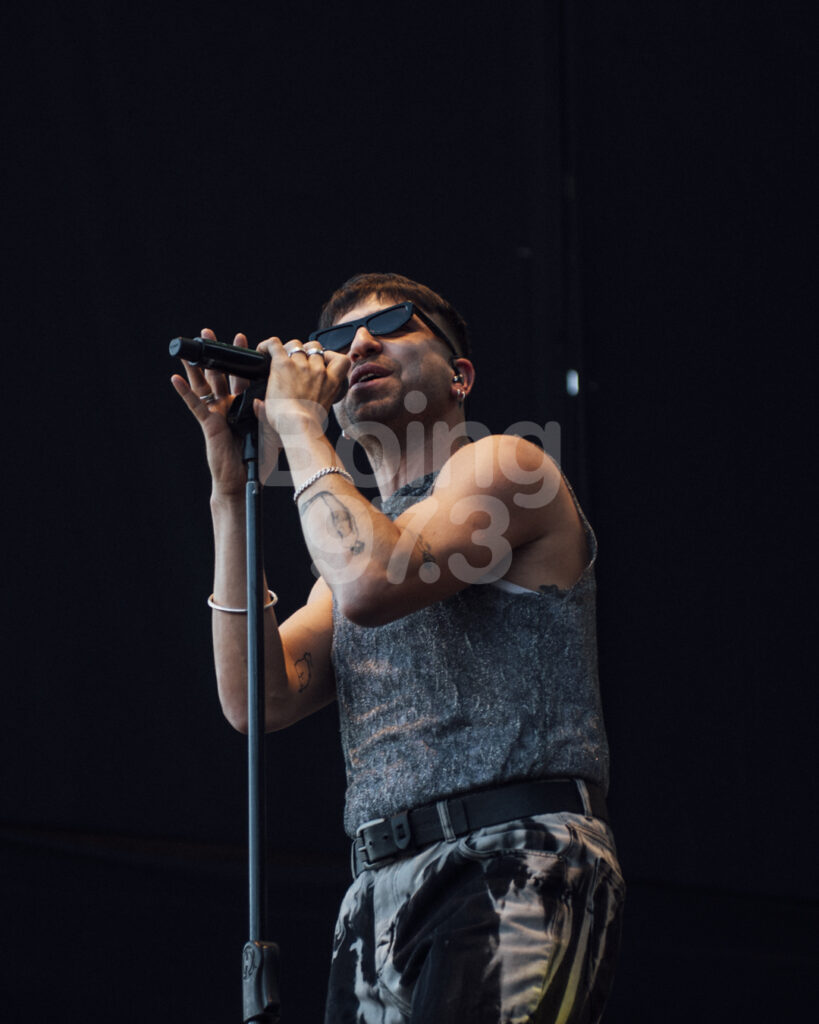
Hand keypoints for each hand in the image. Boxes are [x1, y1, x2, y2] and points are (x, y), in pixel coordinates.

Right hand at [171, 328, 277, 497]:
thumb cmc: (256, 459)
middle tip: (209, 333)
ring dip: (196, 367)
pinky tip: (176, 378)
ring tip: (190, 349)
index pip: (242, 376)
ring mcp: (216, 413)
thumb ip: (266, 414)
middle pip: (219, 375)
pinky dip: (184, 392)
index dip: (240, 359)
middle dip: (215, 354)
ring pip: (204, 385)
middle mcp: (228, 406)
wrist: (241, 479)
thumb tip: (264, 400)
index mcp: (244, 405)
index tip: (243, 340)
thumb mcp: (267, 431)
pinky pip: (194, 405)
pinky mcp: (207, 423)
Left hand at [254, 337, 349, 438]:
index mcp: (331, 383)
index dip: (330, 355)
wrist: (299, 428)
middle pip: (314, 348)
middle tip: (295, 361)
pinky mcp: (284, 365)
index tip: (323, 360)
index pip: (341, 360)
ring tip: (279, 359)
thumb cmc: (308, 427)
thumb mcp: (321, 413)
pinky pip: (275, 344)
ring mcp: (302, 367)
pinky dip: (267, 345)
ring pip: (295, 345)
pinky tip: (263, 351)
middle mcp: (319, 371)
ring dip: (288, 350)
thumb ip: (315, 404)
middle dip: (305, 351)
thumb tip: (295, 404)